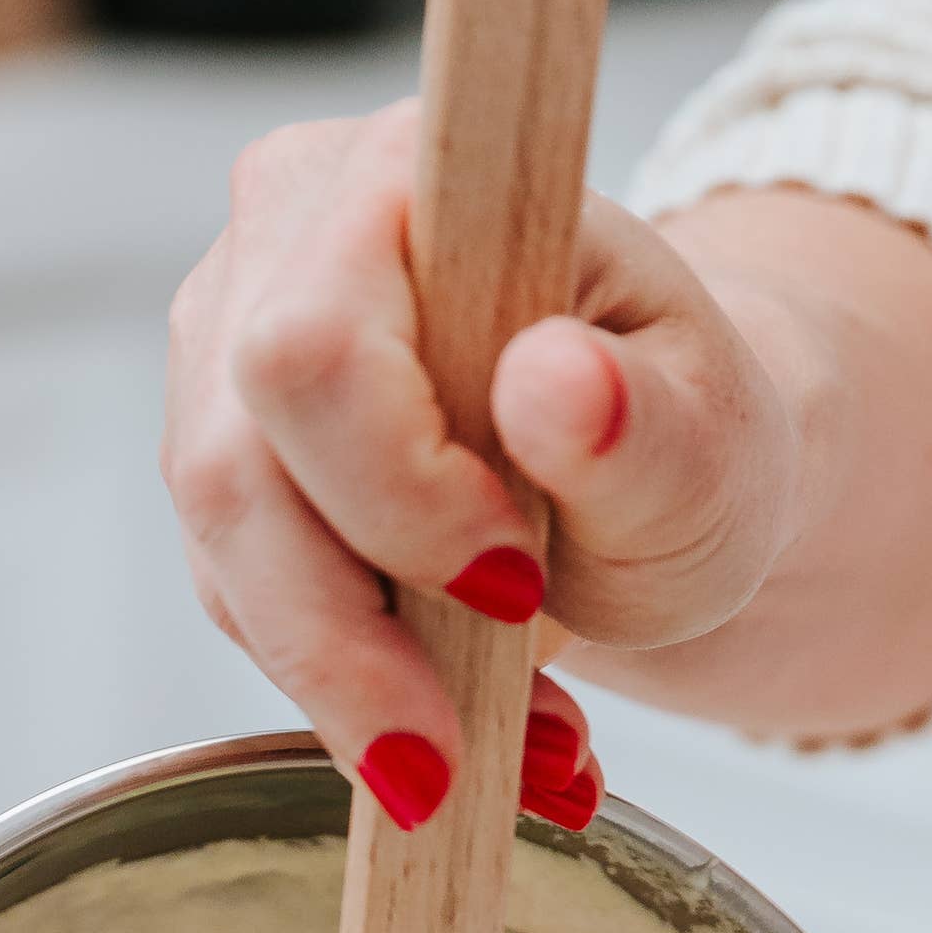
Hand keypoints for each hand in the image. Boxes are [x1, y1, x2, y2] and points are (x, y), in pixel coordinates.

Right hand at [163, 99, 805, 817]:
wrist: (650, 461)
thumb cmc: (679, 430)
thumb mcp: (711, 446)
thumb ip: (641, 426)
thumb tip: (550, 384)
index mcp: (410, 177)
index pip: (317, 347)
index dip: (392, 492)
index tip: (514, 589)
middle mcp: (285, 235)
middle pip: (237, 469)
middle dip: (354, 642)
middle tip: (468, 755)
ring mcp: (228, 346)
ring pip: (225, 556)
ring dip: (353, 685)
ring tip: (492, 755)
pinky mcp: (220, 455)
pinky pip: (239, 600)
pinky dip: (343, 689)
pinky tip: (450, 730)